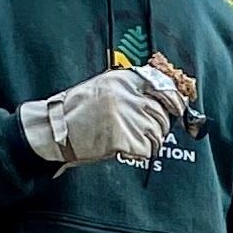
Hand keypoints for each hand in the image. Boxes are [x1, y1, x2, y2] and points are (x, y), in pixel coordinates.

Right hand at [22, 67, 173, 170]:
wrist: (53, 129)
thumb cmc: (77, 111)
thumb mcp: (102, 88)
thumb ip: (129, 90)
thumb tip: (162, 98)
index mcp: (121, 80)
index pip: (161, 86)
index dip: (174, 99)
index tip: (179, 108)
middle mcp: (125, 96)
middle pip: (161, 114)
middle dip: (158, 126)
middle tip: (143, 131)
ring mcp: (125, 117)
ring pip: (157, 133)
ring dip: (148, 140)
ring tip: (128, 138)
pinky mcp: (123, 138)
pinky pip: (146, 149)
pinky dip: (138, 153)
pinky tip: (122, 147)